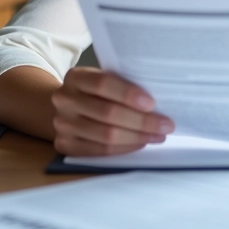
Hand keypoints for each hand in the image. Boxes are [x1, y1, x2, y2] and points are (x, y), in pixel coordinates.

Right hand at [50, 67, 174, 156]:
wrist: (66, 107)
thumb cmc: (95, 91)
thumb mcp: (102, 78)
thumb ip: (122, 83)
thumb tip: (158, 98)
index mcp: (75, 77)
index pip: (103, 84)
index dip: (128, 94)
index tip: (152, 103)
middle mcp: (64, 100)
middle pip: (108, 113)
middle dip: (142, 121)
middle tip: (166, 124)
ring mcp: (62, 124)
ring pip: (106, 135)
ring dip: (137, 137)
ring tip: (158, 135)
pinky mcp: (65, 145)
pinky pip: (100, 151)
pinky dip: (124, 148)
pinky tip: (141, 143)